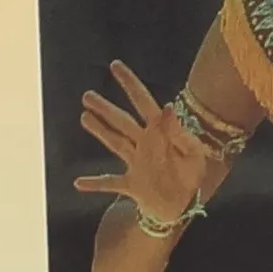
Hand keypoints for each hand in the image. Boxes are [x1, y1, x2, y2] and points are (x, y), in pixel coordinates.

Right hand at [72, 61, 202, 224]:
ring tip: (84, 116)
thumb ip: (179, 133)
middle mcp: (145, 145)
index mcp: (160, 134)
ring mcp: (136, 164)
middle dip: (105, 108)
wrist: (186, 206)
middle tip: (87, 95)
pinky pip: (110, 183)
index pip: (143, 103)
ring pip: (115, 143)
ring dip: (99, 131)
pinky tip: (78, 183)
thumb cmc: (192, 177)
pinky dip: (95, 183)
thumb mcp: (193, 155)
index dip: (130, 84)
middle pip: (122, 122)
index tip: (115, 65)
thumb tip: (168, 107)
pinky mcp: (131, 185)